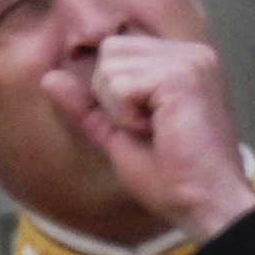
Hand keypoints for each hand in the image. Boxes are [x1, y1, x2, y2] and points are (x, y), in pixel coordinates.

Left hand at [61, 30, 254, 239]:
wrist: (205, 203)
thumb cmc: (174, 178)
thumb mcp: (117, 135)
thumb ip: (87, 104)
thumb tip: (49, 77)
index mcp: (182, 61)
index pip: (116, 50)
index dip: (114, 94)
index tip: (150, 127)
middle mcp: (190, 53)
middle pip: (110, 51)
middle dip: (113, 98)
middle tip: (152, 130)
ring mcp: (189, 60)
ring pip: (110, 66)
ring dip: (121, 110)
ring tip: (158, 131)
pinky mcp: (182, 75)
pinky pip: (119, 85)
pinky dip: (128, 117)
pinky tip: (160, 132)